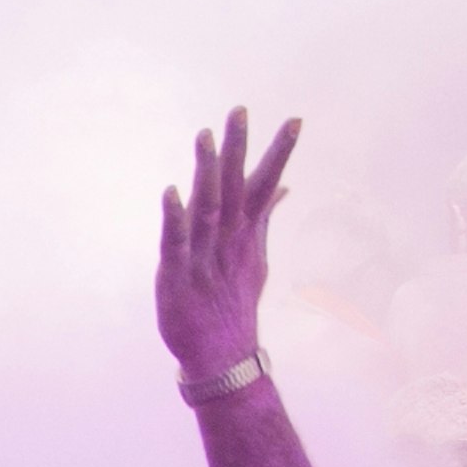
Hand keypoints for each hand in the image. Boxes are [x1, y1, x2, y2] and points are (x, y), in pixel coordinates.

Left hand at [155, 107, 299, 379]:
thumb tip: (284, 187)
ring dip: (206, 172)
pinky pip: (175, 242)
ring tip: (205, 136)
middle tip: (239, 111)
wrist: (221, 355)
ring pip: (206, 207)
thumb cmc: (233, 302)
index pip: (265, 186)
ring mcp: (203, 257)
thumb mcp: (254, 256)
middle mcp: (228, 240)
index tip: (294, 121)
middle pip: (235, 188)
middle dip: (238, 149)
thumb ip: (263, 218)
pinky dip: (174, 217)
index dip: (278, 154)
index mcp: (245, 234)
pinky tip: (171, 192)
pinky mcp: (176, 275)